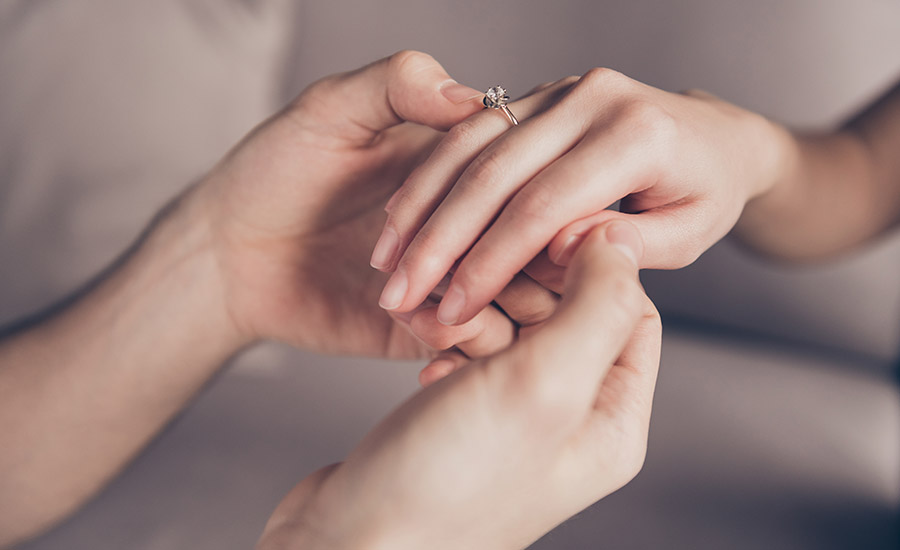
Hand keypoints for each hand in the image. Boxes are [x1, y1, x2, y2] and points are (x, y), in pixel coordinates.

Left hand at [193, 50, 528, 358]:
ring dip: (491, 304)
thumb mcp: (332, 109)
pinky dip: (459, 339)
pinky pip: (479, 346)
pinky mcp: (431, 330)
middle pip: (544, 247)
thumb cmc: (274, 171)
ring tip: (432, 300)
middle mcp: (469, 225)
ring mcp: (454, 280)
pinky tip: (409, 322)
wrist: (228, 254)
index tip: (511, 208)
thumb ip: (399, 84)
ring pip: (527, 304)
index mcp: (462, 166)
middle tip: (469, 266)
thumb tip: (474, 98)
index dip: (533, 194)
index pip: (534, 178)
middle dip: (521, 261)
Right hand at [256, 221, 661, 549]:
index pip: (629, 312)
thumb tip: (620, 241)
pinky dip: (442, 333)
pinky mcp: (464, 409)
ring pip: (508, 321)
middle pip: (564, 309)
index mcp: (610, 420)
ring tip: (430, 319)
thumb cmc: (446, 486)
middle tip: (468, 288)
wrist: (351, 540)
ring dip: (468, 306)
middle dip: (512, 287)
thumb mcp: (542, 386)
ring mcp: (515, 415)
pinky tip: (420, 345)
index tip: (538, 241)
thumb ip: (597, 308)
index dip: (588, 266)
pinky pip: (467, 344)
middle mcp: (570, 418)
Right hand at [372, 68, 788, 324]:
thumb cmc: (704, 194)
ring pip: (470, 148)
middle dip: (439, 239)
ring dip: (420, 205)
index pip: (544, 206)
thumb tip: (557, 248)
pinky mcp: (536, 95)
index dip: (491, 261)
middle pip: (495, 173)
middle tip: (399, 292)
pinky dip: (430, 176)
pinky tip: (400, 216)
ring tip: (386, 259)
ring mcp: (560, 90)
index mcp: (637, 135)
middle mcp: (593, 98)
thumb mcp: (686, 234)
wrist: (716, 137)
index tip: (452, 308)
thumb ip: (627, 244)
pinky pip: (470, 134)